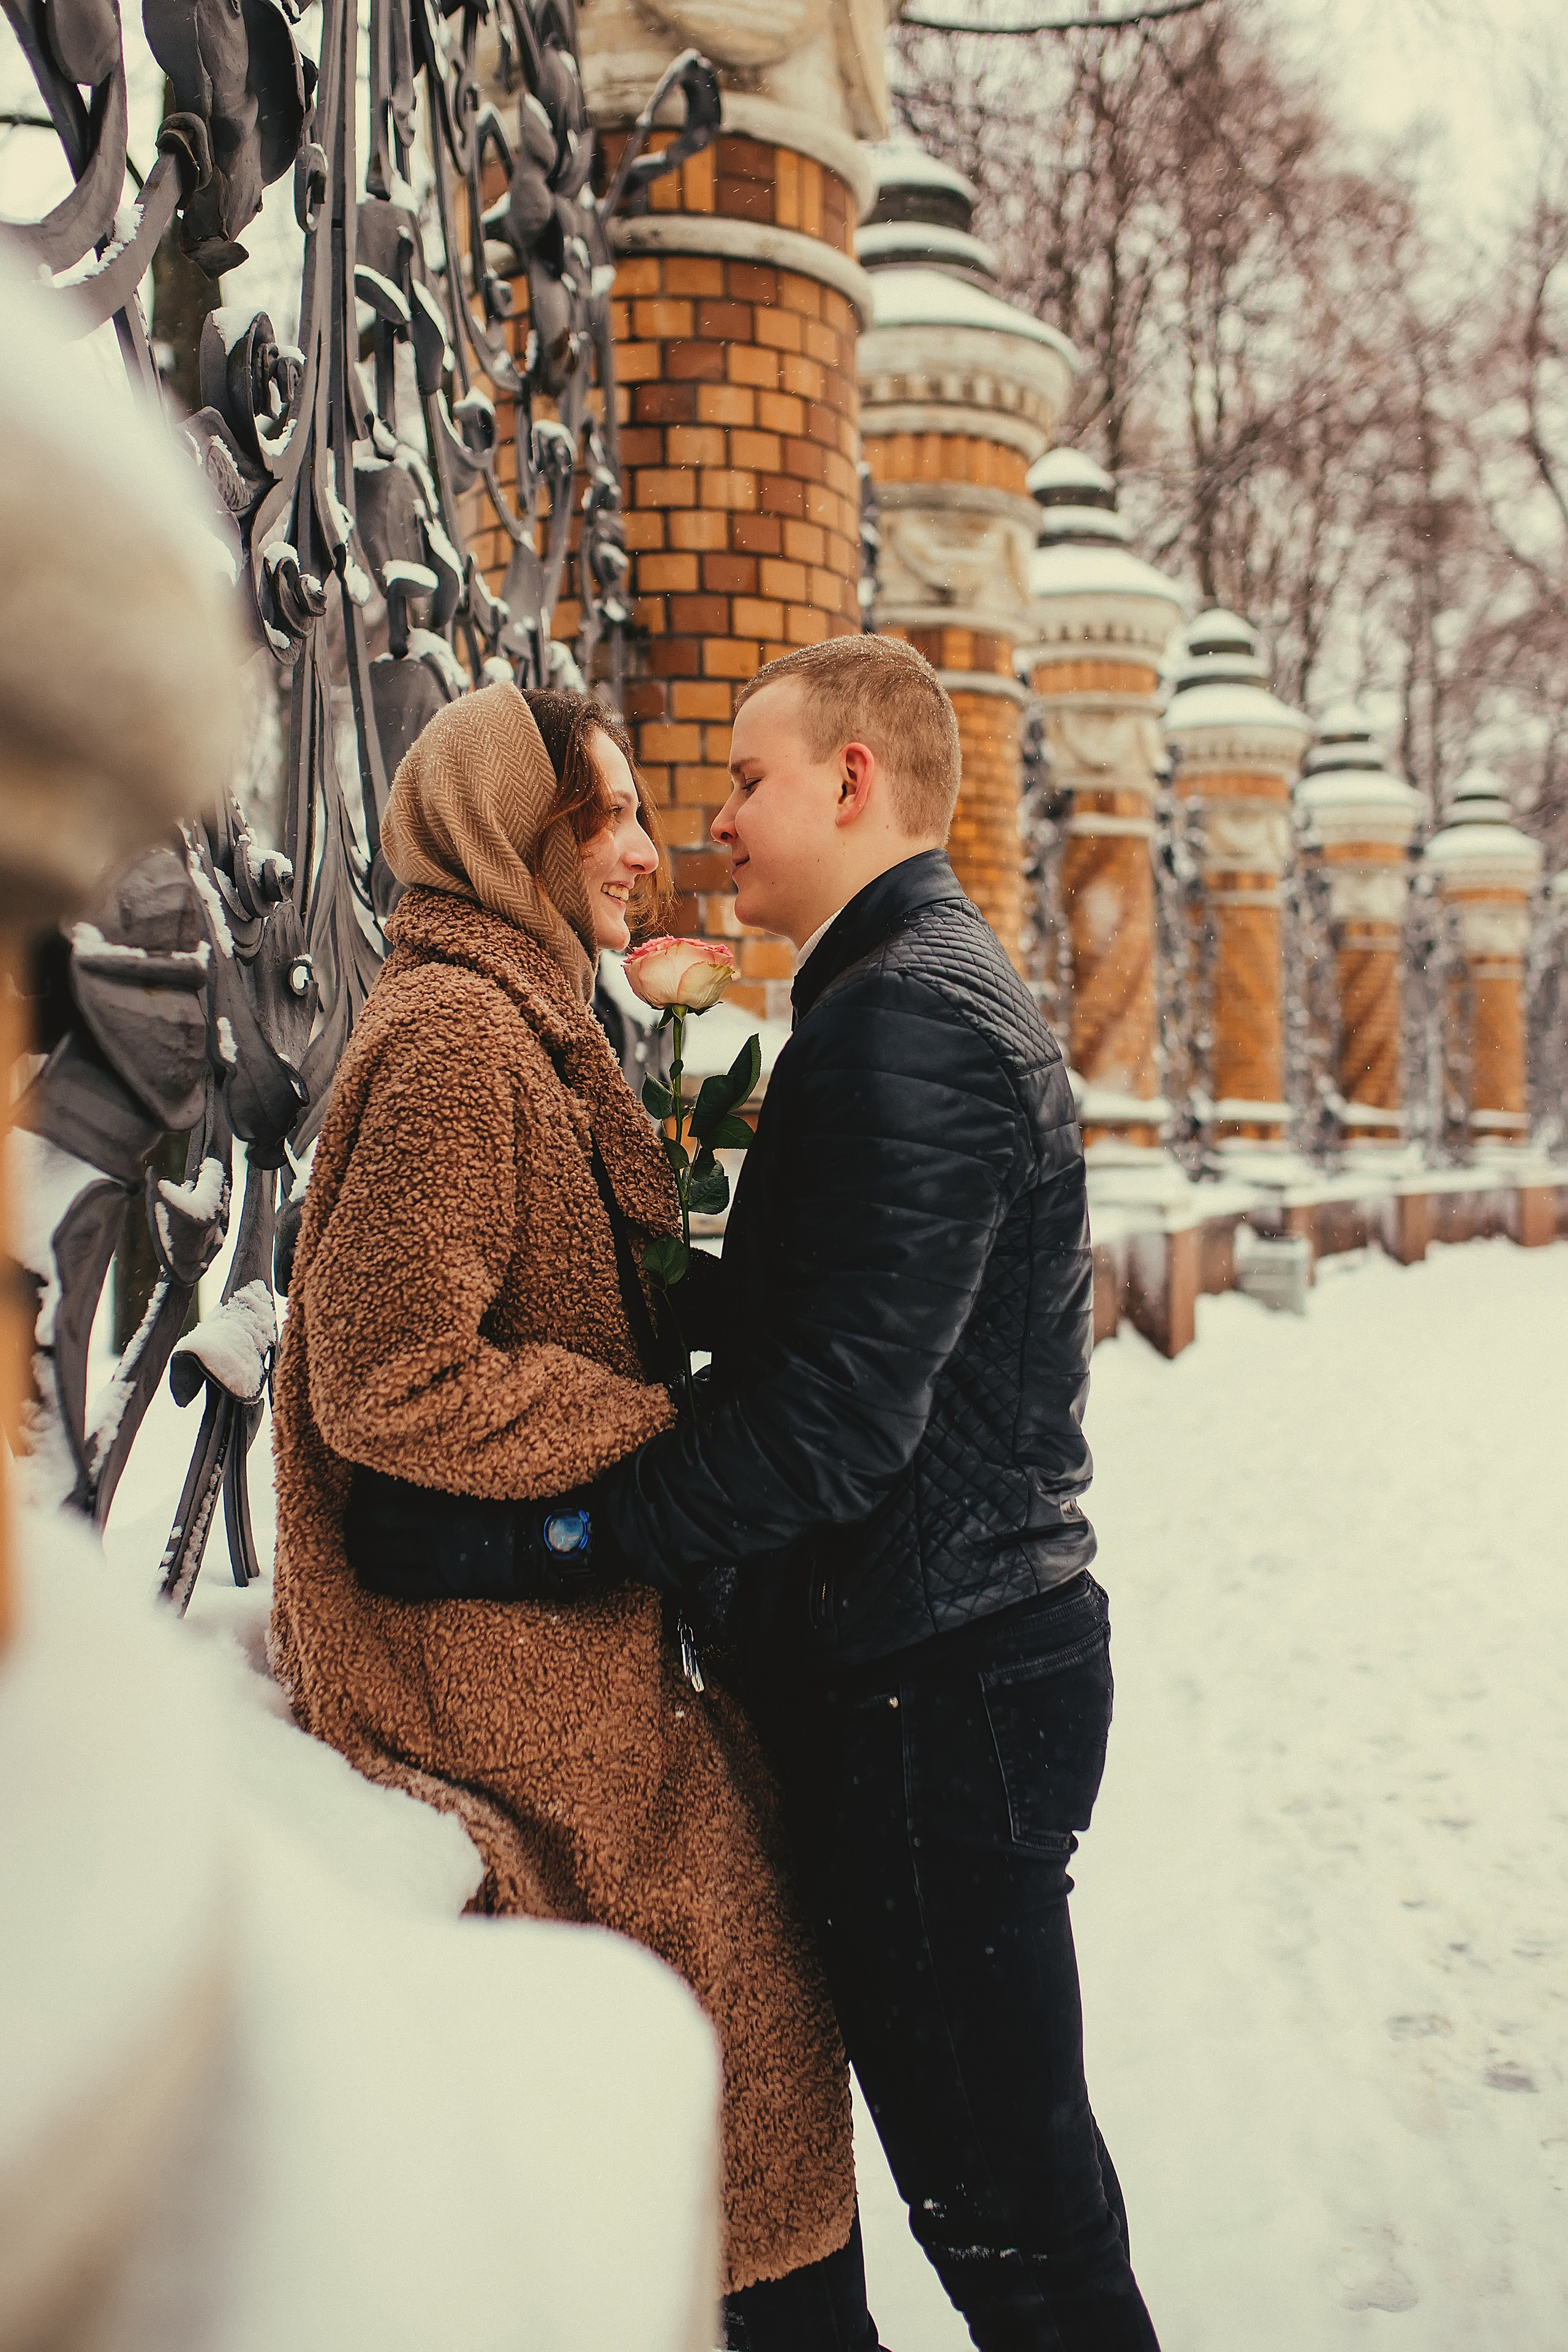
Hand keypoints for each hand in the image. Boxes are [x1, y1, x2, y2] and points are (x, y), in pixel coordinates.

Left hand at [346, 1467, 627, 1604]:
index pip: (382, 1482)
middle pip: (370, 1519)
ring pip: (376, 1551)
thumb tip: (437, 1443)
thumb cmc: (532, 1491)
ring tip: (353, 1543)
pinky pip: (397, 1582)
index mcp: (441, 1484)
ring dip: (359, 1546)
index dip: (363, 1483)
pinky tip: (367, 1571)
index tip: (359, 1480)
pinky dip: (375, 1575)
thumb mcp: (491, 1463)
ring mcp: (435, 1553)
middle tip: (350, 1515)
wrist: (558, 1536)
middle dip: (354, 1518)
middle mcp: (429, 1520)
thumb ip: (458, 1457)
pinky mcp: (445, 1581)